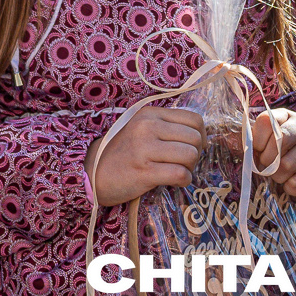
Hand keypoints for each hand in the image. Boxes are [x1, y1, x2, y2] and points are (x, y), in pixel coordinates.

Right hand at [87, 107, 204, 207]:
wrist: (94, 172)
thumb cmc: (123, 153)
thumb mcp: (141, 130)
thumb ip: (167, 127)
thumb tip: (202, 136)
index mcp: (149, 114)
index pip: (194, 119)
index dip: (200, 136)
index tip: (189, 147)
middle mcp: (147, 126)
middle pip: (195, 138)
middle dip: (195, 154)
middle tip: (181, 162)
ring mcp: (145, 148)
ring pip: (191, 155)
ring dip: (189, 168)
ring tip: (174, 171)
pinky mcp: (145, 171)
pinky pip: (181, 174)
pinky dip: (183, 181)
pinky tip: (171, 182)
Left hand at [250, 108, 295, 204]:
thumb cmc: (284, 156)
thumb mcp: (266, 145)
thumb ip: (249, 141)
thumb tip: (226, 139)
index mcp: (285, 115)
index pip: (265, 120)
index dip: (256, 140)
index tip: (257, 151)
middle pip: (279, 141)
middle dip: (267, 160)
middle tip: (268, 167)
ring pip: (287, 164)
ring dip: (278, 177)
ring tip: (281, 176)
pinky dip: (290, 187)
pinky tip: (293, 184)